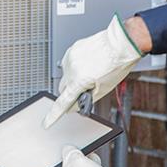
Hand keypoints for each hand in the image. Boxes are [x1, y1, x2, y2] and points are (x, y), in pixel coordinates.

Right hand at [43, 14, 142, 128]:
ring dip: (73, 78)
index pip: (63, 102)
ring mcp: (70, 57)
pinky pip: (68, 63)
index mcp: (79, 80)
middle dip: (70, 92)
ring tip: (90, 72)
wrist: (120, 43)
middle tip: (84, 90)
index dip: (54, 115)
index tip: (46, 122)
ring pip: (65, 75)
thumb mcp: (104, 89)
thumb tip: (74, 105)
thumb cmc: (116, 64)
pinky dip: (75, 66)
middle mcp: (71, 68)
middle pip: (62, 89)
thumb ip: (86, 99)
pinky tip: (87, 63)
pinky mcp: (72, 49)